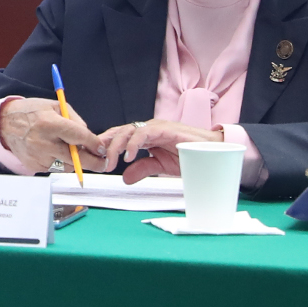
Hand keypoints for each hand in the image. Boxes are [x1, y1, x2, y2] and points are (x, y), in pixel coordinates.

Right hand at [0, 97, 108, 174]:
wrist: (4, 124)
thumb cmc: (31, 112)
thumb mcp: (55, 106)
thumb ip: (75, 121)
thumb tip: (90, 139)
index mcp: (49, 123)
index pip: (78, 137)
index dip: (94, 144)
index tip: (102, 149)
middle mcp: (42, 141)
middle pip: (75, 158)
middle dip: (93, 162)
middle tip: (103, 164)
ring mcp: (37, 156)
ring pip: (67, 166)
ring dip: (75, 162)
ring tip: (72, 152)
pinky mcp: (33, 166)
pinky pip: (56, 169)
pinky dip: (61, 163)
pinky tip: (55, 153)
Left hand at [96, 118, 225, 180]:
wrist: (214, 152)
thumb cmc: (190, 156)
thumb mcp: (161, 166)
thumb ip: (143, 169)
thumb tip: (124, 179)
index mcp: (145, 136)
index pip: (119, 137)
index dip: (106, 145)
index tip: (93, 158)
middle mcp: (148, 129)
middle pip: (119, 133)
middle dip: (106, 147)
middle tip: (99, 163)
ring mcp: (156, 127)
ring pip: (127, 131)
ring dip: (116, 147)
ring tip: (111, 163)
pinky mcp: (165, 129)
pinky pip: (144, 133)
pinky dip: (133, 144)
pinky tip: (128, 156)